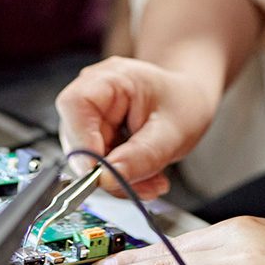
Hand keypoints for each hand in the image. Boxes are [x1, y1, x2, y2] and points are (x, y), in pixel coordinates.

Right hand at [55, 57, 218, 199]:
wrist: (189, 100)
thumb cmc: (183, 103)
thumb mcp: (173, 132)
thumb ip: (142, 155)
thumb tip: (107, 178)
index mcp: (111, 78)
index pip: (75, 104)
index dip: (81, 141)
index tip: (100, 173)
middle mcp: (94, 93)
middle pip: (78, 139)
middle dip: (108, 171)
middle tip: (143, 186)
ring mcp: (93, 115)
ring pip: (87, 158)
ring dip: (118, 178)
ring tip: (153, 180)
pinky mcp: (96, 134)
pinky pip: (98, 164)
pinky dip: (121, 176)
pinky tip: (146, 176)